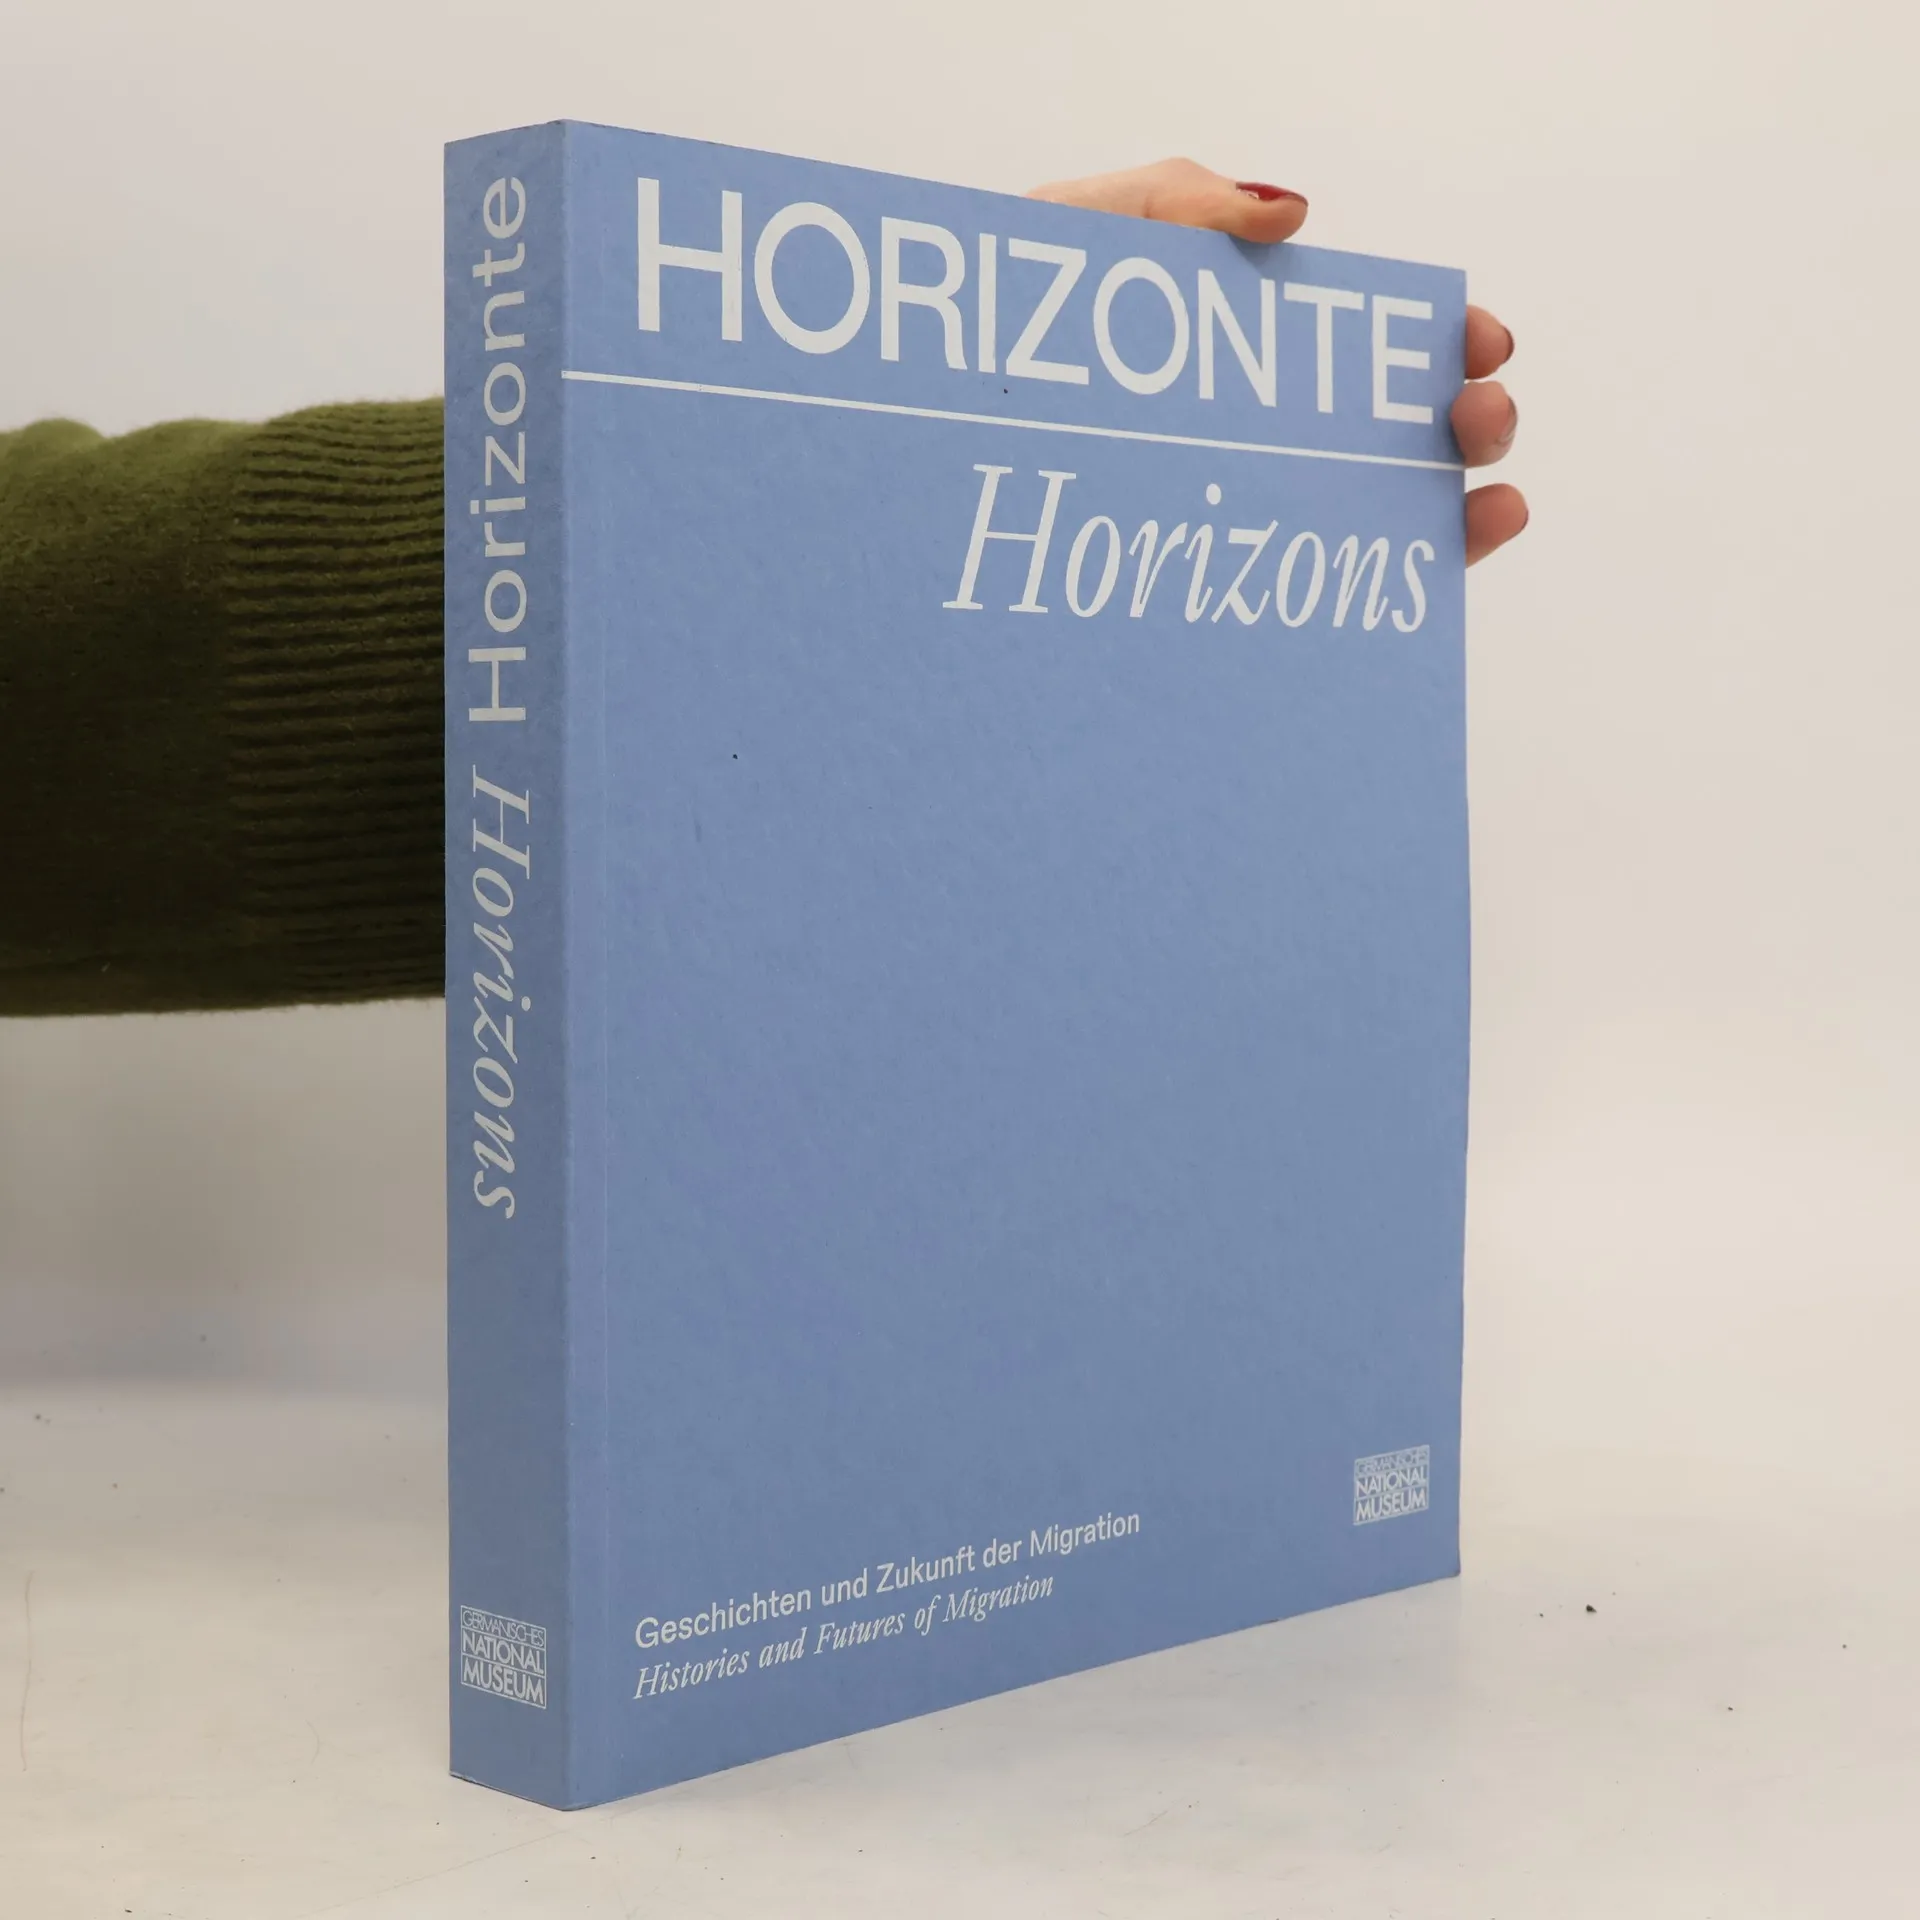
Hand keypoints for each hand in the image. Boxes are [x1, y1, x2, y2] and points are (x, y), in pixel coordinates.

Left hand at [1029, 158, 1525, 565]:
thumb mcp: (1077, 237)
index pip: (1363, 349)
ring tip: (1483, 495)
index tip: (1471, 342)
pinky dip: (1399, 575)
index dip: (1434, 342)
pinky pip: (1317, 593)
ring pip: (1372, 518)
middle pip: (1389, 435)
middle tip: (1472, 414)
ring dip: (1451, 504)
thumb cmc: (985, 339)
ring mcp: (1236, 519)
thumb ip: (1177, 205)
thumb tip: (1293, 218)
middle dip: (1463, 421)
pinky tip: (1440, 553)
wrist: (912, 445)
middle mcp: (1251, 442)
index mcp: (1236, 354)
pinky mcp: (1210, 592)